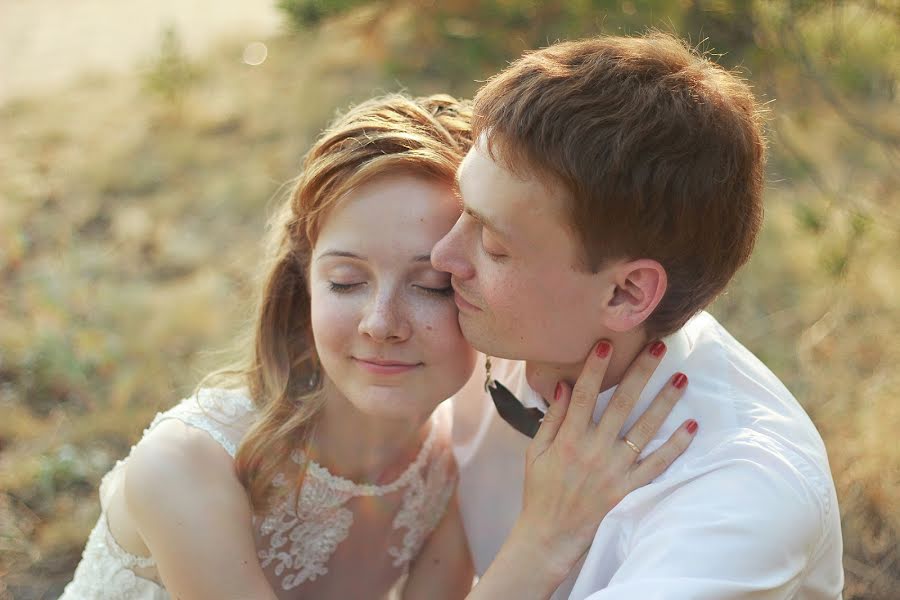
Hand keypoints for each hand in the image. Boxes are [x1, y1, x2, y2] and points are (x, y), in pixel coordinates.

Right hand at [512, 339, 695, 585]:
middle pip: (622, 404)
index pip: (584, 395)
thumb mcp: (536, 451)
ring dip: (665, 402)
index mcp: (568, 438)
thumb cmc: (540, 489)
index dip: (595, 367)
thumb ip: (552, 418)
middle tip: (658, 347)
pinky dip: (676, 447)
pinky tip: (691, 426)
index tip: (606, 343)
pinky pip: (656, 465)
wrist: (550, 534)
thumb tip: (564, 386)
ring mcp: (614, 469)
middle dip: (640, 372)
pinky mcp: (627, 488)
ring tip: (681, 377)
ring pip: (645, 429)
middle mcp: (593, 450)